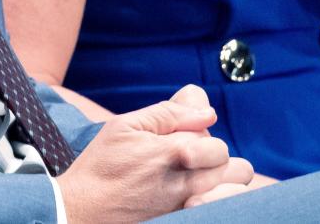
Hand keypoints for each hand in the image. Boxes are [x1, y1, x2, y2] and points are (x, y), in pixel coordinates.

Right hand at [59, 86, 253, 223]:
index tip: (169, 137)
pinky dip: (215, 198)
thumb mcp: (125, 125)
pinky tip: (193, 195)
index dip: (191, 130)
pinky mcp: (185, 218)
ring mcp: (189, 205)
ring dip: (221, 177)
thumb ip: (168, 113)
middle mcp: (188, 181)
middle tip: (184, 157)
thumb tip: (206, 108)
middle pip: (227, 158)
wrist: (85, 210)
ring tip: (195, 175)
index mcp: (174, 151)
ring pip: (234, 185)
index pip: (208, 131)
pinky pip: (221, 207)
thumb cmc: (102, 165)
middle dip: (211, 153)